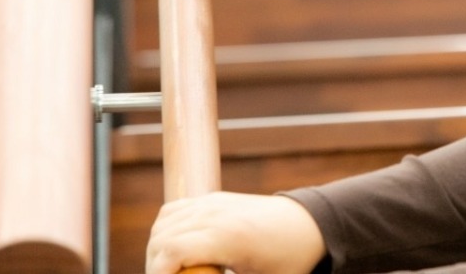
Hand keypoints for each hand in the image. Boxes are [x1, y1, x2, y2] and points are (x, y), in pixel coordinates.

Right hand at [146, 192, 326, 273]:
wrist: (309, 227)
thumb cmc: (288, 262)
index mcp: (227, 237)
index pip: (170, 251)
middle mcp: (216, 214)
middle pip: (161, 238)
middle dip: (156, 265)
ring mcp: (214, 202)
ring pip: (164, 222)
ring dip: (159, 248)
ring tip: (171, 270)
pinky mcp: (214, 198)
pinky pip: (175, 211)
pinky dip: (166, 230)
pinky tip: (176, 251)